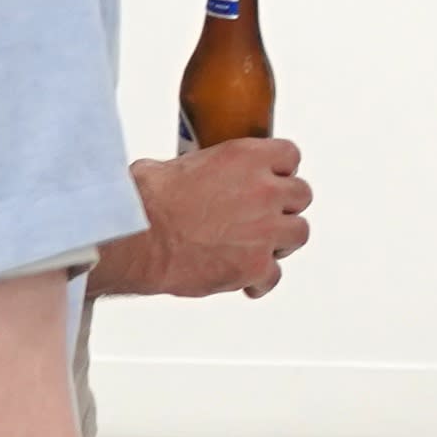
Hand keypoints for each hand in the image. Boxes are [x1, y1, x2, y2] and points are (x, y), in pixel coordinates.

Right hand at [106, 139, 306, 299]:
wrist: (136, 238)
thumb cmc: (145, 202)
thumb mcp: (174, 164)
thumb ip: (203, 168)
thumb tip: (194, 175)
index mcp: (247, 158)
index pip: (289, 156)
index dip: (280, 170)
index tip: (272, 179)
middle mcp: (264, 191)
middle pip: (300, 195)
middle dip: (283, 207)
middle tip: (264, 216)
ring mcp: (265, 230)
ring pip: (298, 234)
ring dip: (280, 241)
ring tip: (258, 247)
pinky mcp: (255, 266)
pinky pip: (274, 275)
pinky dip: (261, 280)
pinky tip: (247, 281)